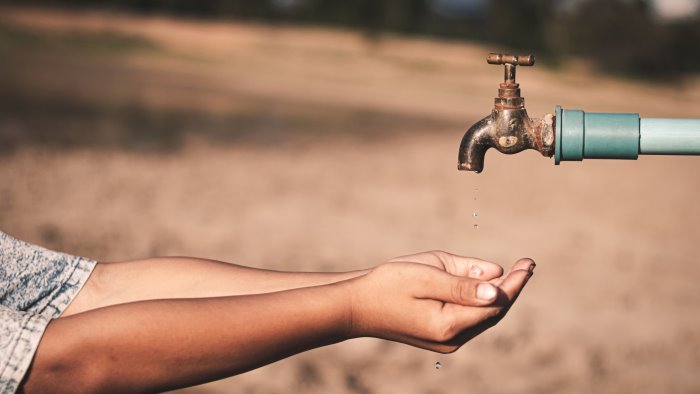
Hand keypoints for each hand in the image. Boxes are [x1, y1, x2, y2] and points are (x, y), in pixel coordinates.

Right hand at [347, 252, 533, 352]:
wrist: (357, 306)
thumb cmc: (388, 284)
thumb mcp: (426, 273)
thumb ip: (462, 281)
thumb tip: (497, 286)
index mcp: (449, 323)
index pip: (496, 303)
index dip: (515, 282)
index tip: (529, 263)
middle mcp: (452, 339)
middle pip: (494, 313)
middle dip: (512, 288)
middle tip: (527, 264)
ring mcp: (447, 341)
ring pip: (484, 316)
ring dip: (500, 294)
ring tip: (515, 272)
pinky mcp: (441, 337)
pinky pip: (471, 318)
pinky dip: (482, 301)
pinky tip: (489, 285)